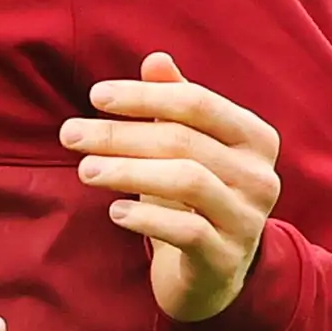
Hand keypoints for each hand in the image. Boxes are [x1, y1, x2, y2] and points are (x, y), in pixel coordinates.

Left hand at [61, 53, 282, 322]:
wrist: (213, 271)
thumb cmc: (193, 194)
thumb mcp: (186, 145)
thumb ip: (174, 102)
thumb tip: (156, 59)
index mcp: (255, 137)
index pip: (197, 102)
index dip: (144, 96)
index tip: (96, 96)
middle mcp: (261, 176)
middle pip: (183, 141)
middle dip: (120, 134)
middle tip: (70, 134)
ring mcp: (247, 219)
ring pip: (186, 181)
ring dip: (127, 171)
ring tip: (84, 170)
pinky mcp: (226, 258)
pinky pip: (186, 231)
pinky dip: (145, 217)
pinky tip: (114, 212)